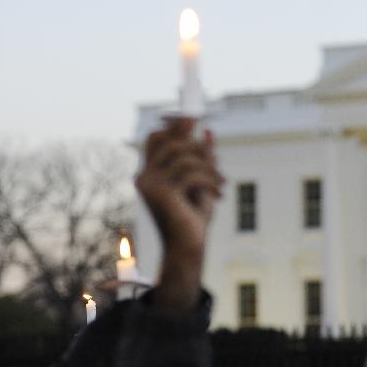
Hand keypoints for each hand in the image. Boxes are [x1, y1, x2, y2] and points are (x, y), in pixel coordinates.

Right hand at [135, 118, 223, 309]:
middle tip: (217, 162)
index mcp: (150, 172)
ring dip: (209, 167)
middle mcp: (145, 176)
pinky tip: (220, 195)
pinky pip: (191, 173)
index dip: (173, 126)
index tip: (194, 119)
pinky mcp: (163, 193)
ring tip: (222, 183)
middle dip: (197, 146)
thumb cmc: (194, 217)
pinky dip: (210, 181)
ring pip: (184, 156)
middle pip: (171, 142)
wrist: (189, 247)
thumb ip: (202, 158)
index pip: (155, 138)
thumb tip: (208, 131)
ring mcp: (151, 184)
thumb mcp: (201, 182)